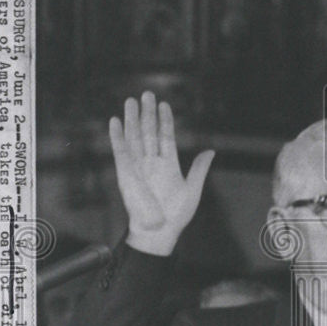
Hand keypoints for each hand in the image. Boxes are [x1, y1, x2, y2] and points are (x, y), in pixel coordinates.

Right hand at [108, 92, 214, 255]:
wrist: (159, 231)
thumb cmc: (176, 216)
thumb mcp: (192, 189)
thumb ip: (198, 169)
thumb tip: (210, 152)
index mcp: (169, 165)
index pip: (166, 136)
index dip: (165, 120)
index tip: (164, 104)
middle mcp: (152, 162)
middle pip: (149, 132)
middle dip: (148, 113)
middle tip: (147, 94)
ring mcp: (138, 166)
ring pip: (134, 137)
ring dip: (132, 119)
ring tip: (131, 101)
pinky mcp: (125, 173)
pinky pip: (120, 151)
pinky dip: (117, 136)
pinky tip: (115, 121)